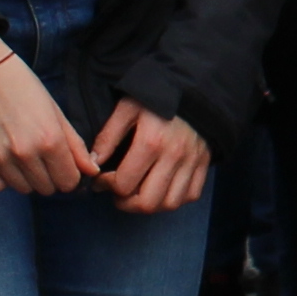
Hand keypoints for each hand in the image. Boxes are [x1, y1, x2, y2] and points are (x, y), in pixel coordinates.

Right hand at [0, 31, 92, 194]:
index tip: (62, 165)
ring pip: (23, 189)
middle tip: (40, 156)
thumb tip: (92, 171)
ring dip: (26, 177)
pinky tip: (4, 157)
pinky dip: (2, 177)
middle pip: (46, 188)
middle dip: (49, 176)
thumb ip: (75, 145)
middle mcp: (25, 153)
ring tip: (20, 153)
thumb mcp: (56, 112)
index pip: (68, 182)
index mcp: (50, 140)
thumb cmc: (24, 87)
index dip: (68, 175)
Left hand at [82, 99, 212, 215]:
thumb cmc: (155, 97)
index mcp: (151, 142)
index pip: (124, 184)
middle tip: (118, 193)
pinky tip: (160, 189)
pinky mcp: (203, 164)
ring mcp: (191, 163)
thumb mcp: (126, 108)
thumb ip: (108, 136)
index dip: (106, 186)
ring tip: (138, 194)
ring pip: (169, 204)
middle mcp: (173, 157)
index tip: (101, 179)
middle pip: (147, 202)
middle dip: (126, 204)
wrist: (193, 90)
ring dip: (149, 205)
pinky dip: (173, 199)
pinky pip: (190, 196)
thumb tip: (93, 164)